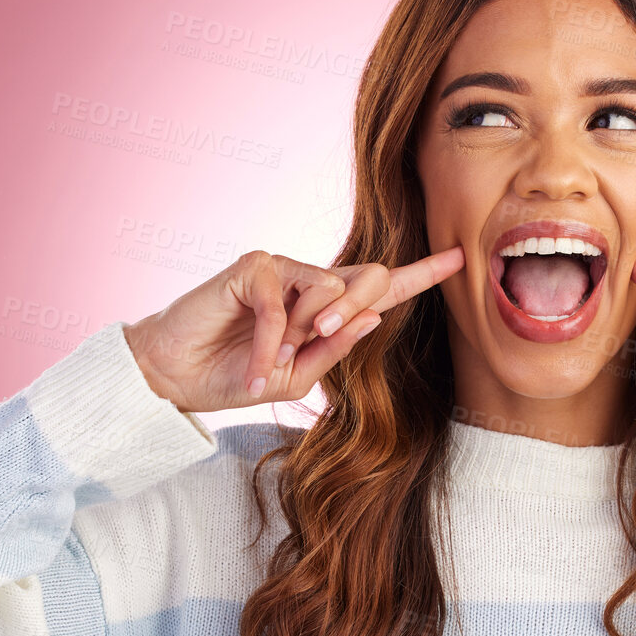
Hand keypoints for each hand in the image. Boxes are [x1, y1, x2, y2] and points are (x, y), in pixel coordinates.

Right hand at [124, 246, 462, 413]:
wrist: (176, 378)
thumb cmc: (232, 376)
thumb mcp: (295, 377)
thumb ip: (334, 348)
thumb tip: (372, 318)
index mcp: (325, 308)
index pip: (382, 289)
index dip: (421, 274)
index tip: (459, 258)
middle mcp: (309, 281)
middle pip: (370, 279)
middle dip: (354, 313)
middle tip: (314, 339)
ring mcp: (281, 268)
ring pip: (332, 286)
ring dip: (302, 333)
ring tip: (269, 357)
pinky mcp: (253, 266)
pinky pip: (284, 303)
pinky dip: (270, 342)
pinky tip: (254, 364)